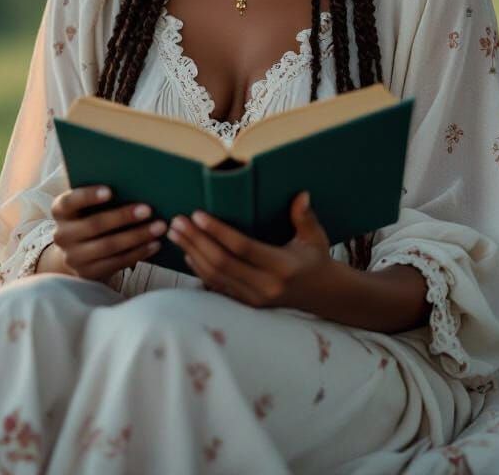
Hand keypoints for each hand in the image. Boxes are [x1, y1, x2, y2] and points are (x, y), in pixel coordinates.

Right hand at [49, 184, 165, 281]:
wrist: (79, 251)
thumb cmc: (91, 215)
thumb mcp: (89, 205)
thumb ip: (103, 195)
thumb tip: (136, 182)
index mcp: (61, 211)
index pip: (70, 201)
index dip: (89, 196)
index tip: (110, 190)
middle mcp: (63, 235)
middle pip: (94, 225)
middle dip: (123, 217)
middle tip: (148, 209)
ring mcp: (73, 257)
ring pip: (108, 246)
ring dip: (137, 236)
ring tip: (159, 227)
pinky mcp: (88, 274)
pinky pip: (116, 263)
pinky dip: (138, 253)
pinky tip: (155, 244)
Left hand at [166, 190, 333, 309]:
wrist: (322, 294)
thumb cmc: (316, 259)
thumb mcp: (316, 237)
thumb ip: (305, 217)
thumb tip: (301, 194)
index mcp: (282, 267)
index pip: (242, 248)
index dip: (218, 232)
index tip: (197, 215)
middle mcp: (266, 286)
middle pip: (222, 263)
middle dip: (196, 241)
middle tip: (177, 221)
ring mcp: (254, 298)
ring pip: (215, 276)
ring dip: (192, 253)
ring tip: (176, 233)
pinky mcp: (246, 304)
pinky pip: (217, 286)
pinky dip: (199, 269)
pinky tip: (187, 252)